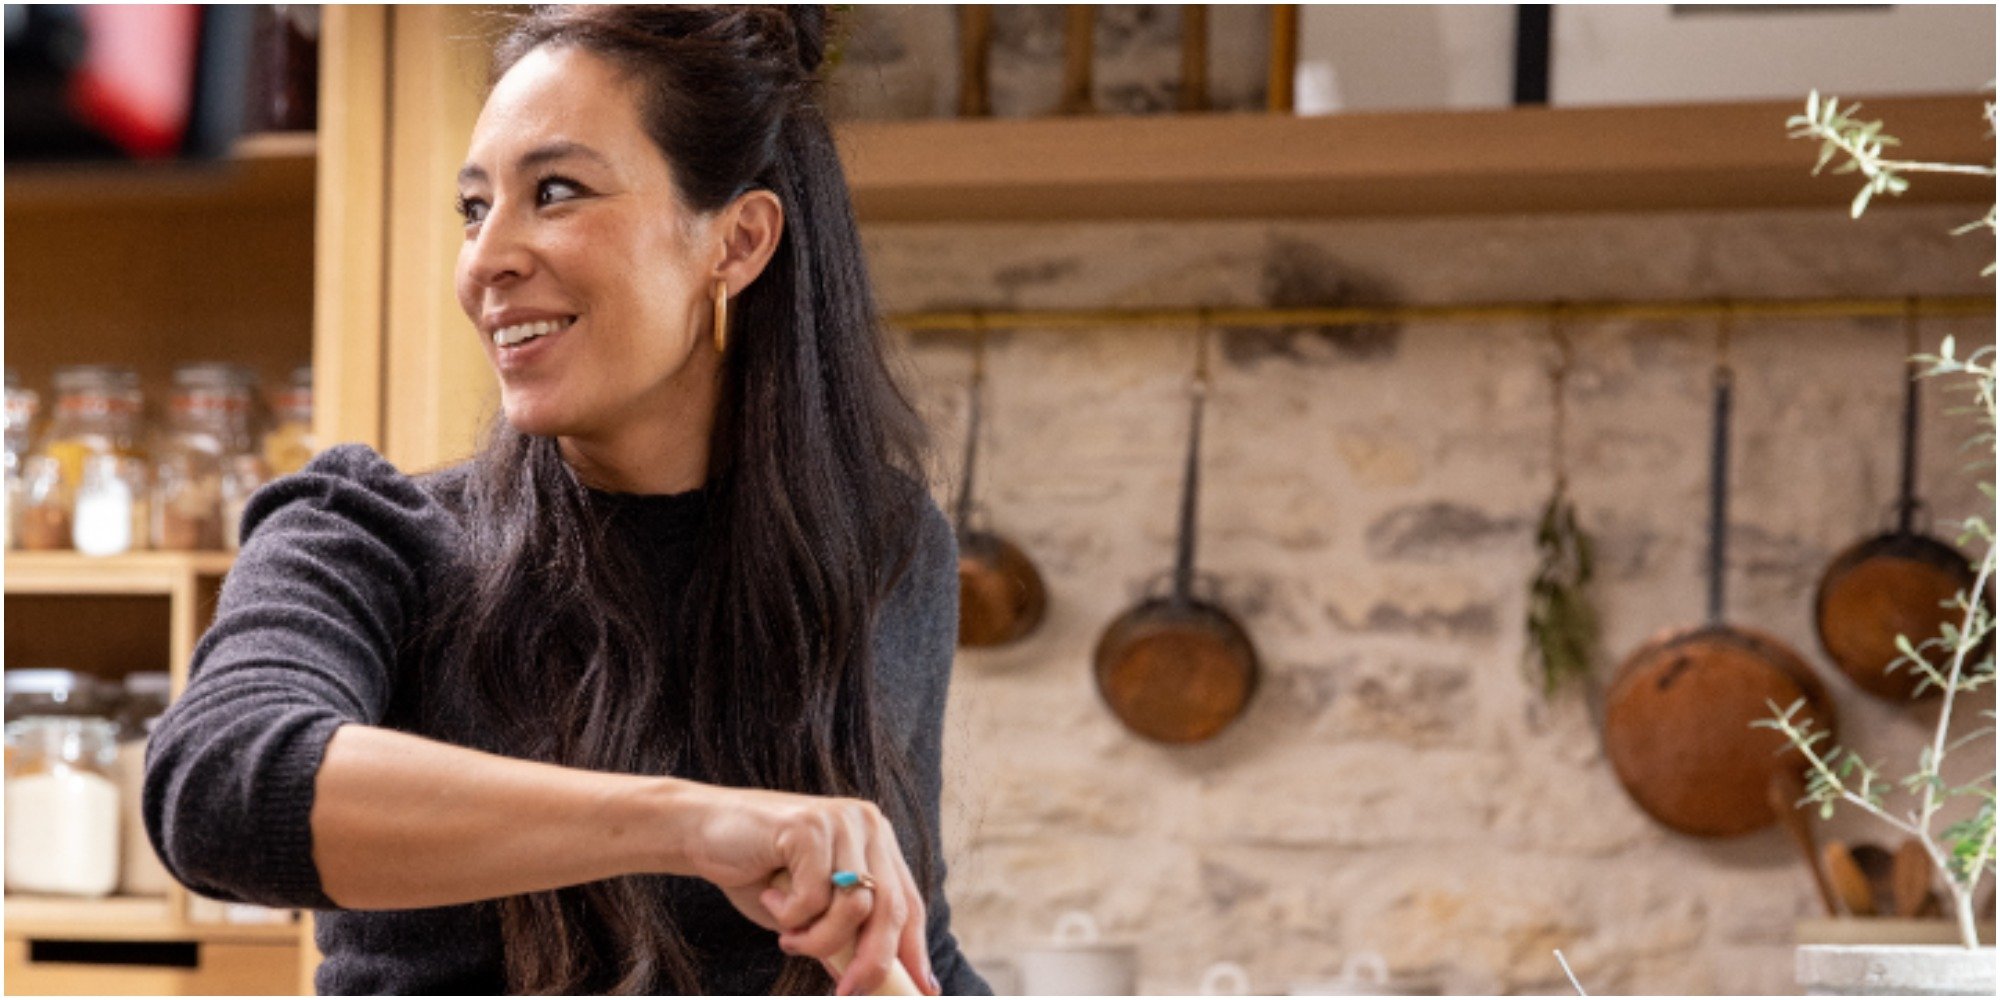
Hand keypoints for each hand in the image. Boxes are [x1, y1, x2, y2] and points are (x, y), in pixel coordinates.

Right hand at [682, 784, 938, 995]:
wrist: (699, 830)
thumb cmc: (755, 871)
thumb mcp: (807, 912)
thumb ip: (841, 934)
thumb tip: (871, 978)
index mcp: (874, 841)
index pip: (908, 902)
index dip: (915, 949)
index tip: (925, 989)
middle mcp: (866, 824)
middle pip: (890, 908)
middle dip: (871, 961)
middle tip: (847, 992)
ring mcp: (840, 821)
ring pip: (855, 907)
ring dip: (818, 939)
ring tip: (788, 935)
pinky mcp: (810, 825)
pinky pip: (814, 896)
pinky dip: (790, 914)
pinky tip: (769, 895)